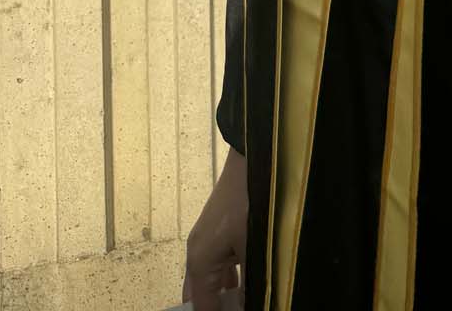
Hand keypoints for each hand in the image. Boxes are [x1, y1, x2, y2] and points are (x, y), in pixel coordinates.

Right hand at [183, 148, 246, 310]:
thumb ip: (250, 281)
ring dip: (224, 294)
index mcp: (199, 260)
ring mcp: (208, 238)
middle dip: (214, 306)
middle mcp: (198, 252)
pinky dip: (231, 277)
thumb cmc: (249, 202)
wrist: (253, 157)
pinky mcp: (220, 227)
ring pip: (211, 278)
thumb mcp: (252, 246)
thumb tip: (249, 303)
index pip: (200, 305)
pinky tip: (247, 282)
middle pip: (200, 293)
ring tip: (242, 303)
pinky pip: (221, 262)